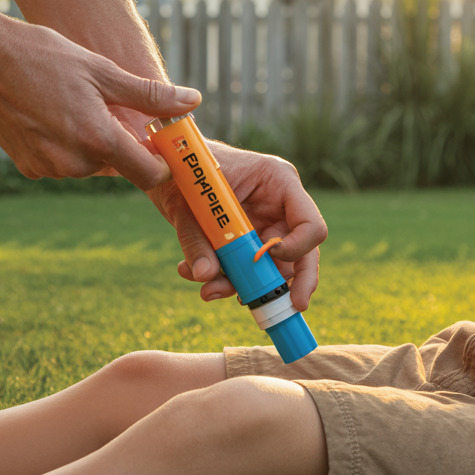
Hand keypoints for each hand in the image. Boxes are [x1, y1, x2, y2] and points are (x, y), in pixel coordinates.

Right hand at [0, 15, 200, 192]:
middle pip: (120, 167)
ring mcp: (48, 169)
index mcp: (97, 139)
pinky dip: (66, 147)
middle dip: (121, 144)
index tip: (161, 141)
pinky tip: (52, 117)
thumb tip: (193, 102)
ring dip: (93, 144)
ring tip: (74, 106)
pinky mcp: (28, 168)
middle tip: (105, 106)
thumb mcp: (103, 70)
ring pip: (91, 166)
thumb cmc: (44, 56)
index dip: (161, 161)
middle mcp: (73, 163)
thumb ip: (150, 95)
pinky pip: (63, 165)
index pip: (150, 174)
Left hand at [147, 143, 326, 310]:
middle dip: (292, 284)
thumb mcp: (186, 201)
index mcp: (279, 182)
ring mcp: (263, 226)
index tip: (267, 259)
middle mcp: (278, 207)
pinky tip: (192, 273)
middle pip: (302, 254)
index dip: (298, 249)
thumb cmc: (182, 167)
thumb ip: (196, 239)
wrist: (164, 165)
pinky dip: (220, 280)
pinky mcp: (245, 242)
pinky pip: (243, 271)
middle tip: (292, 308)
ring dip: (240, 286)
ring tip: (207, 290)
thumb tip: (206, 277)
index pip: (310, 224)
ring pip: (269, 270)